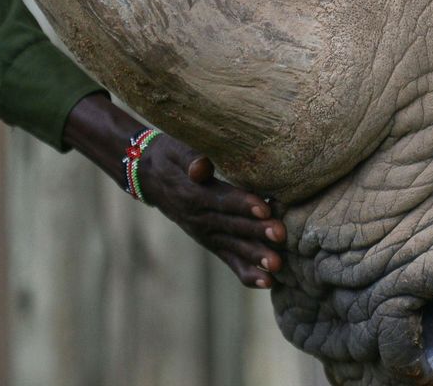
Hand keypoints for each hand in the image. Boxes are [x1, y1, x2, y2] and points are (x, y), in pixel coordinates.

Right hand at [61, 93, 285, 288]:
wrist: (151, 177)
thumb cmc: (170, 157)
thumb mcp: (175, 151)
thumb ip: (189, 158)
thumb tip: (200, 166)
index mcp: (193, 194)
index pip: (222, 200)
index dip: (243, 204)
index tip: (265, 208)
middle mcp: (199, 219)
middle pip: (231, 226)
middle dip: (257, 232)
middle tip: (281, 235)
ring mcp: (205, 235)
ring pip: (233, 247)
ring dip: (255, 257)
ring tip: (276, 266)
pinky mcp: (211, 243)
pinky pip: (229, 261)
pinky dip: (246, 273)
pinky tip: (267, 282)